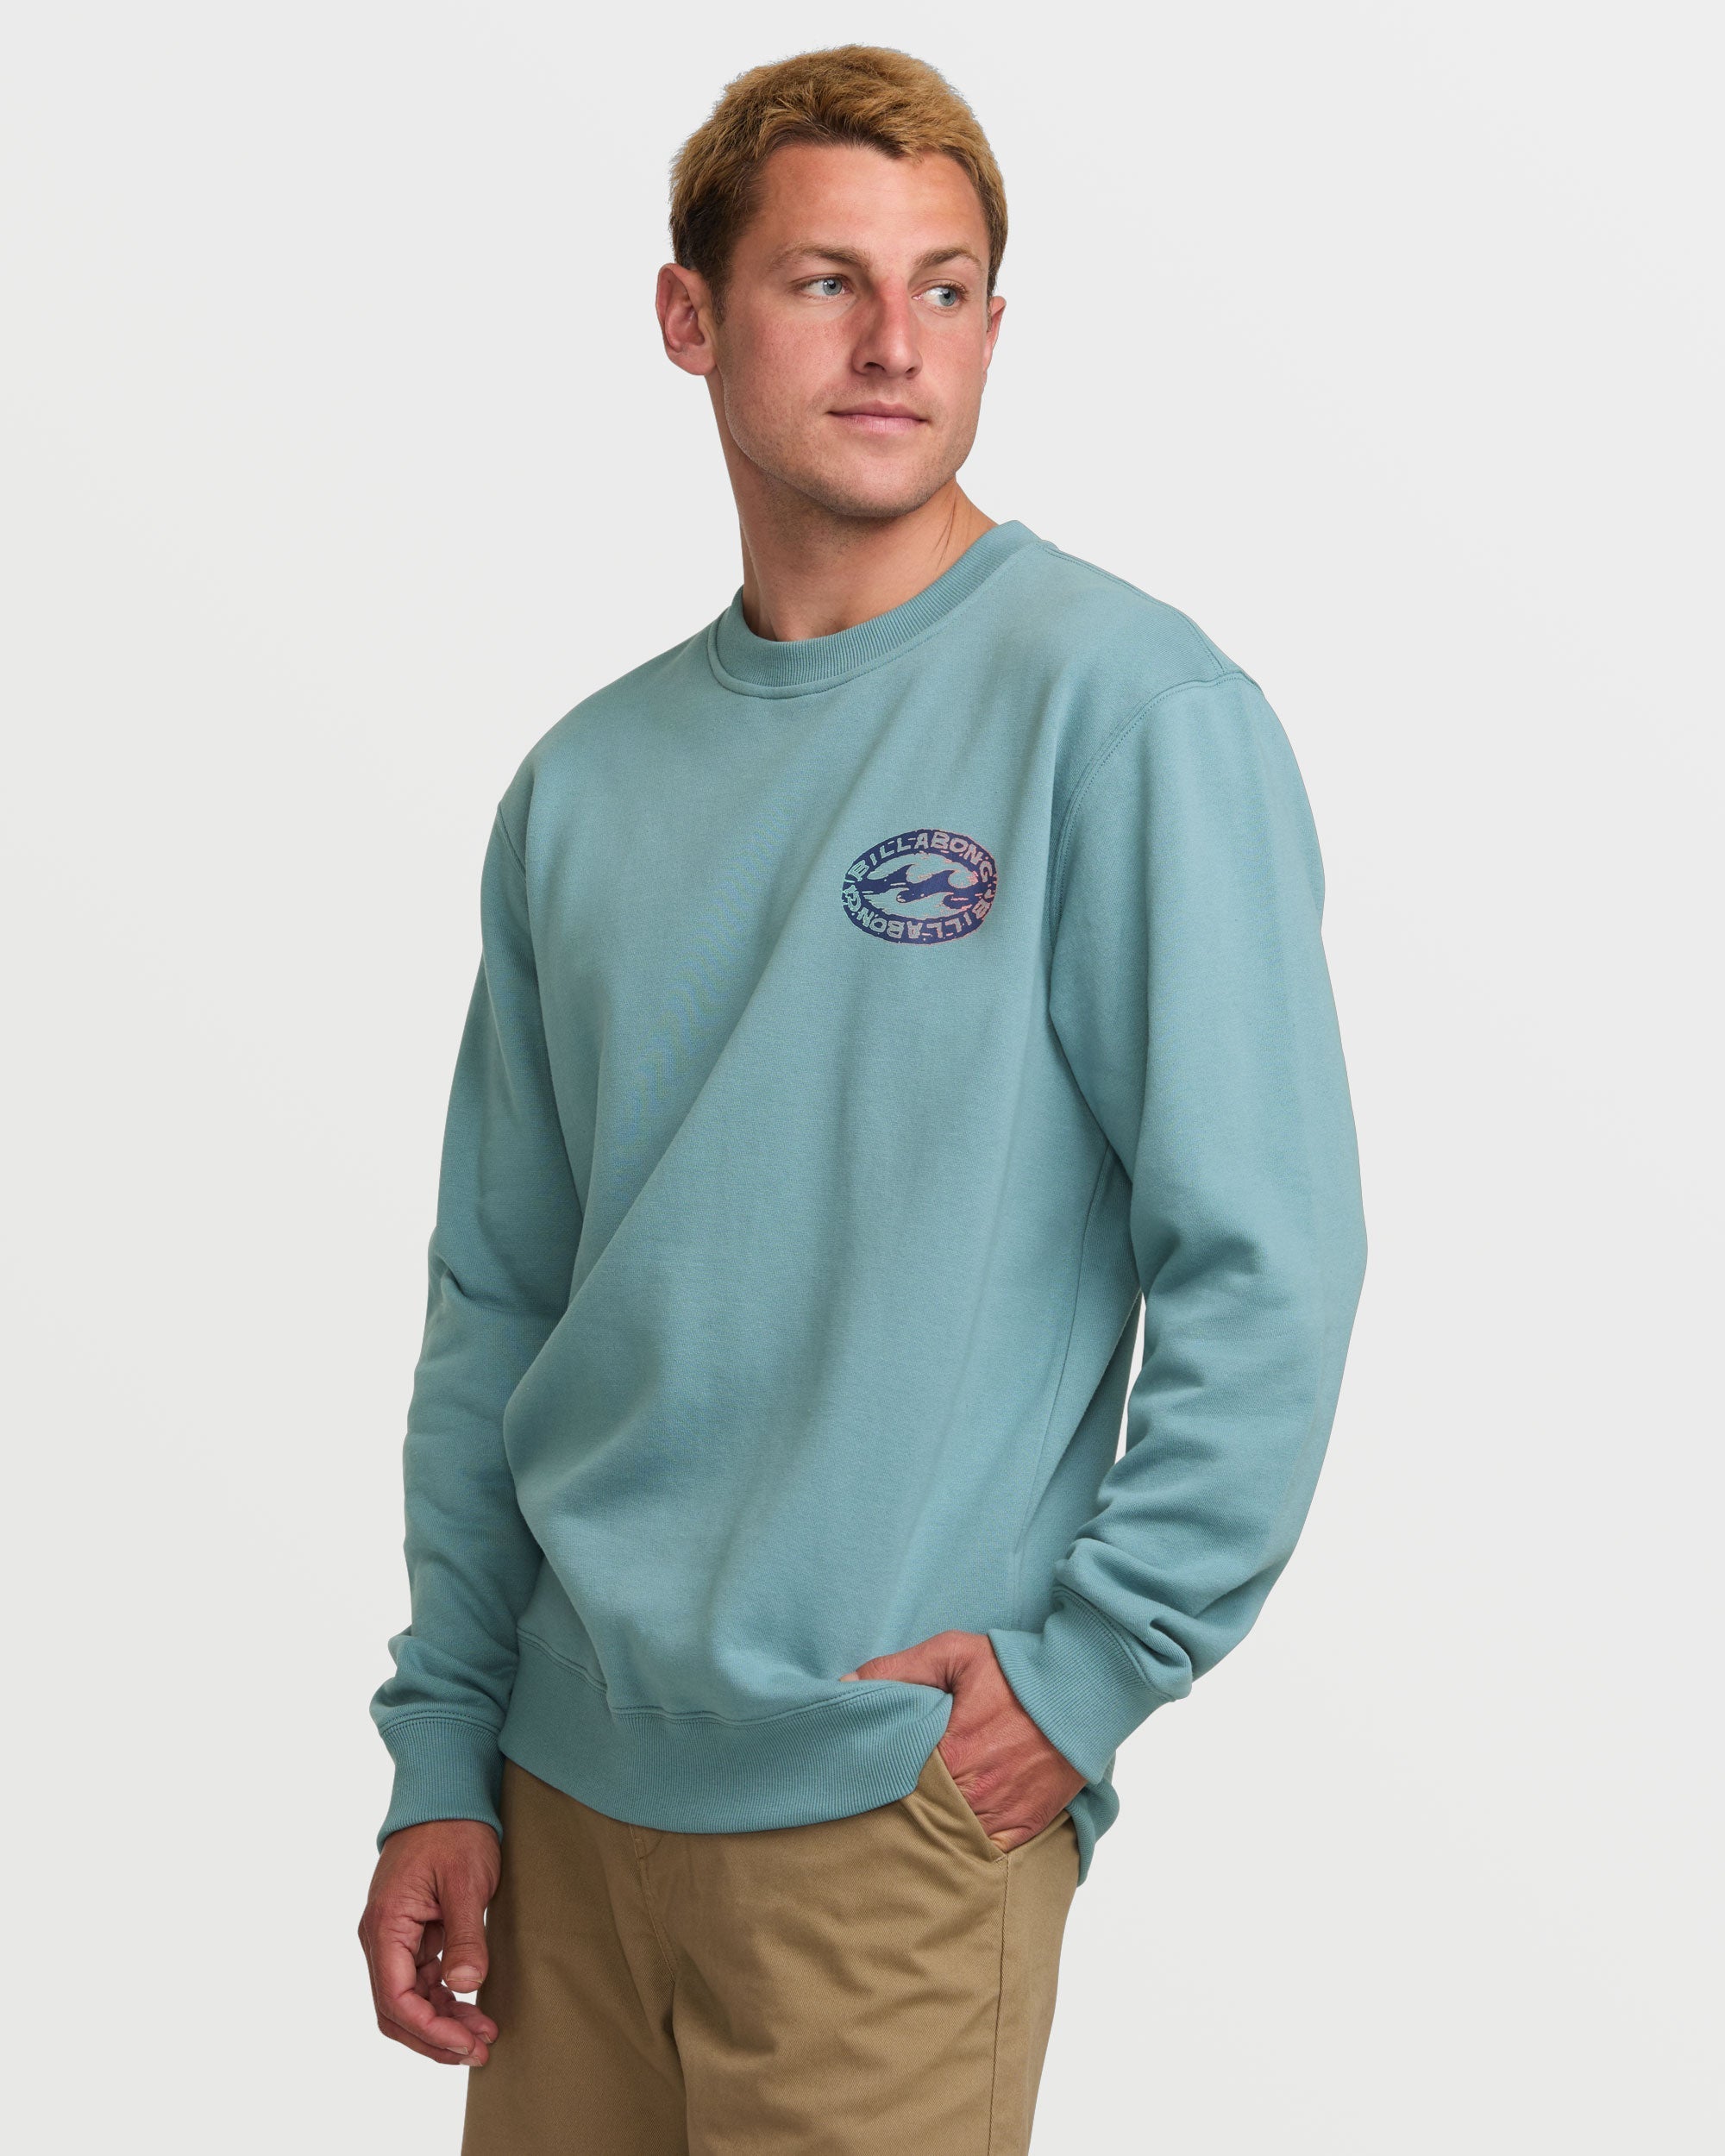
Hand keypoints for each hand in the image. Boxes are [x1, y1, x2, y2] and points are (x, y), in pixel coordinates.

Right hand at [358, 1820, 501, 2066]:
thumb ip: (465, 1935)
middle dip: (435, 2036)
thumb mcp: (466, 1881)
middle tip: (479, 2051)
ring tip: (483, 2034)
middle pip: (396, 2009)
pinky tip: (471, 2006)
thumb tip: (466, 1984)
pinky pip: (419, 1979)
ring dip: (442, 2021)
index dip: (429, 2029)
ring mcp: (394, 1936)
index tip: (465, 2043)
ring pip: (408, 1998)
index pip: (395, 1998)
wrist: (446, 1794)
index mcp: (386, 1925)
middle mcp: (381, 1936)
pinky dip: (443, 1998)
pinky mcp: (411, 1932)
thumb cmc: (453, 1830)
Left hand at [840, 1630, 1084, 1852]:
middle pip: (918, 1818)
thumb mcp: (954, 1654)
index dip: (876, 1784)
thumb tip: (845, 1685)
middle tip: (876, 1812)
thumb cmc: (1015, 1671)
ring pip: (950, 1841)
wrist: (1082, 1691)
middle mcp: (973, 1793)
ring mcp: (1000, 1816)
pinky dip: (967, 1849)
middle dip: (899, 1814)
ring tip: (910, 1829)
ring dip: (932, 1835)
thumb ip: (897, 1669)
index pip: (893, 1783)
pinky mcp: (1023, 1829)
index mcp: (951, 1753)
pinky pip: (985, 1854)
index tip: (861, 1782)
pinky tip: (949, 1842)